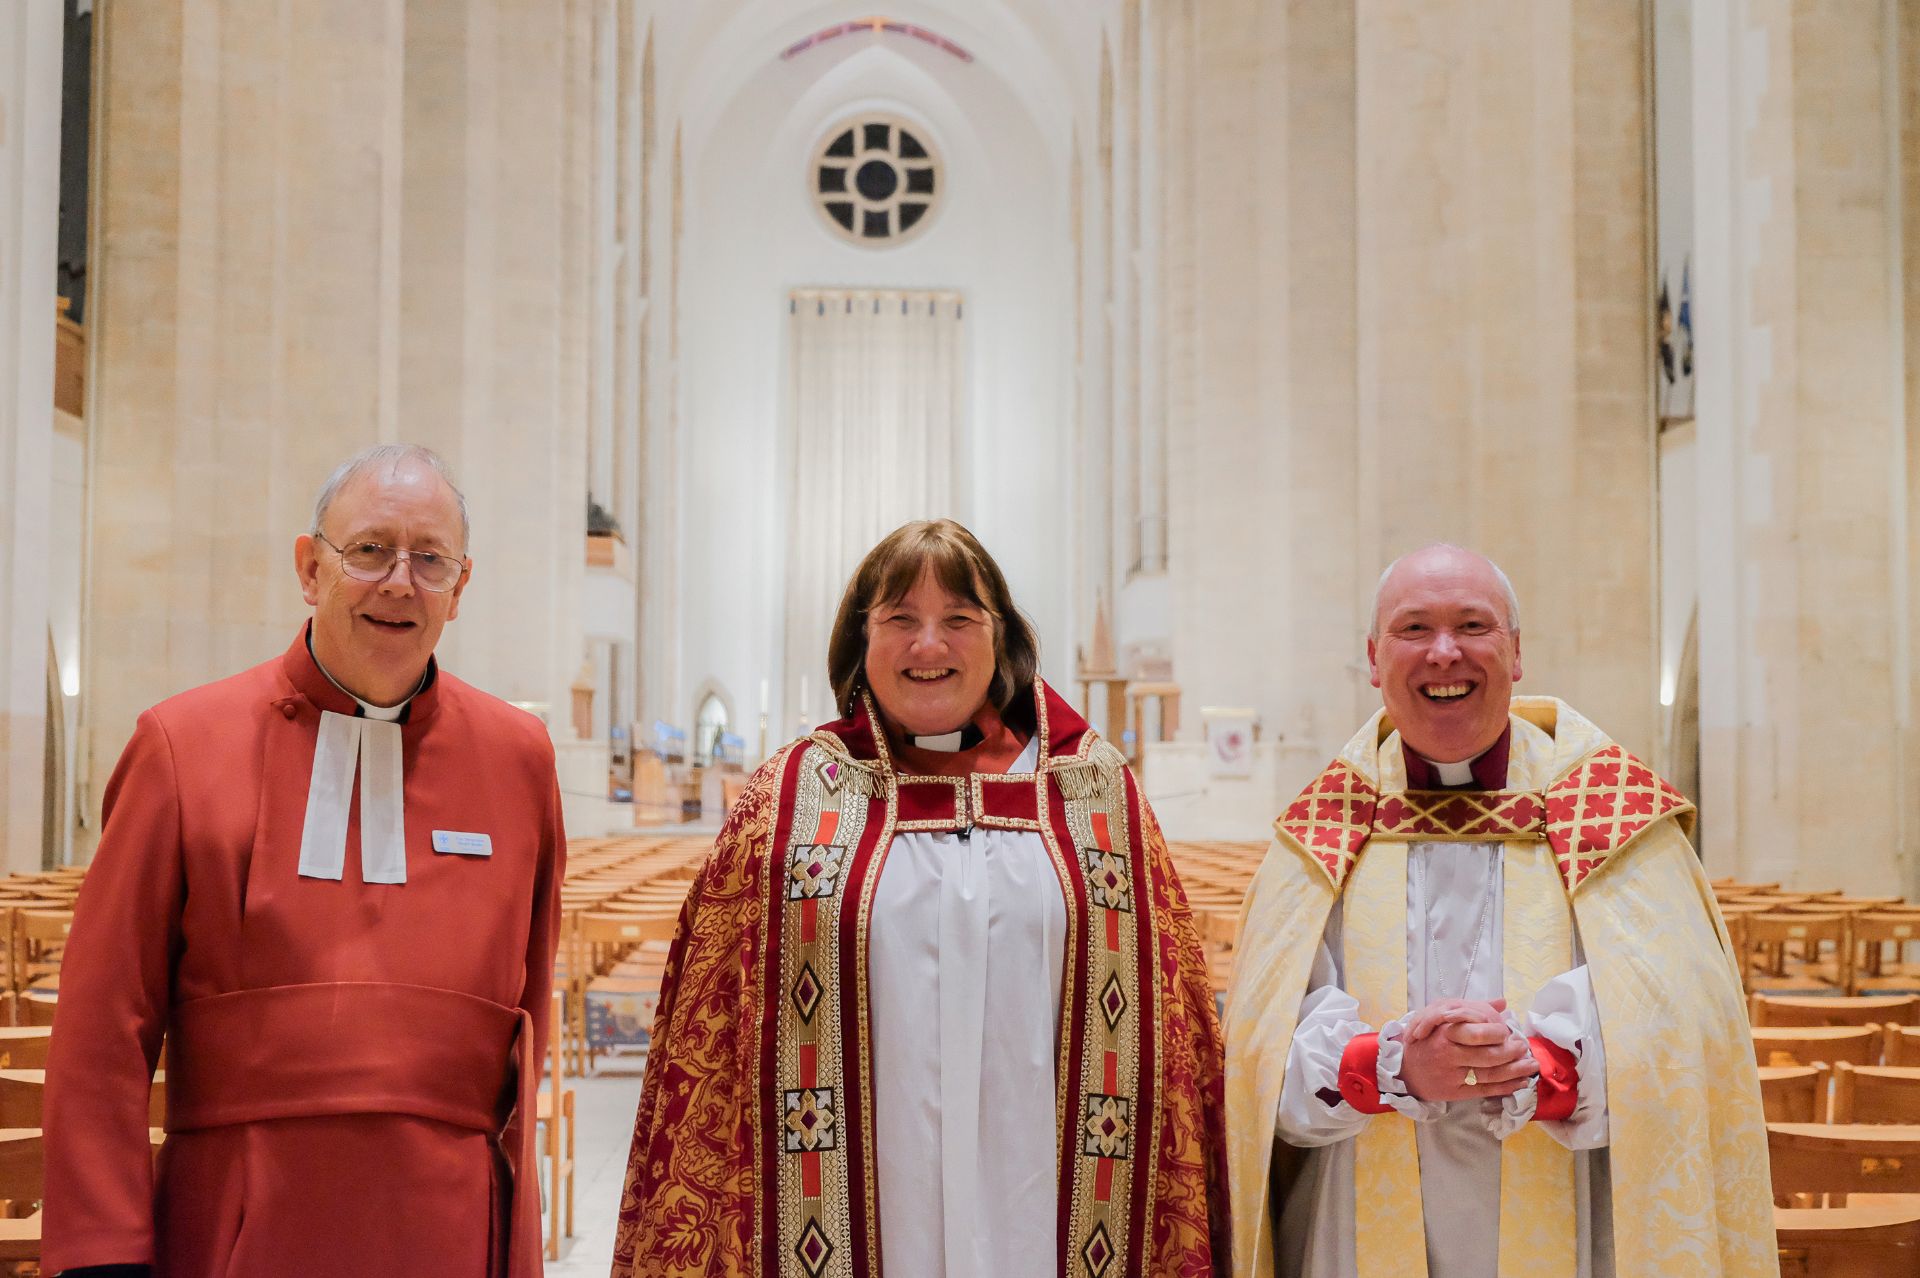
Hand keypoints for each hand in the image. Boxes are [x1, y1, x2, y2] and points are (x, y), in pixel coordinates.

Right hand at [1397, 1001, 1536, 1101]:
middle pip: (1487, 1055)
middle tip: (1524, 1047)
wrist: (1404, 1070)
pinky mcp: (1455, 1091)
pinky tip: (1520, 1082)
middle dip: (1511, 1052)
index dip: (1497, 1033)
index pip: (1475, 1033)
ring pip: (1490, 1074)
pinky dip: (1505, 1087)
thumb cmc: (1426, 1041)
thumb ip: (1471, 1009)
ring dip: (1514, 1070)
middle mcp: (1448, 1054)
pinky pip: (1485, 1090)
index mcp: (1445, 1033)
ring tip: (1531, 1064)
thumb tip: (1502, 1002)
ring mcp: (1452, 1075)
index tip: (1509, 1031)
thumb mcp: (1440, 1018)